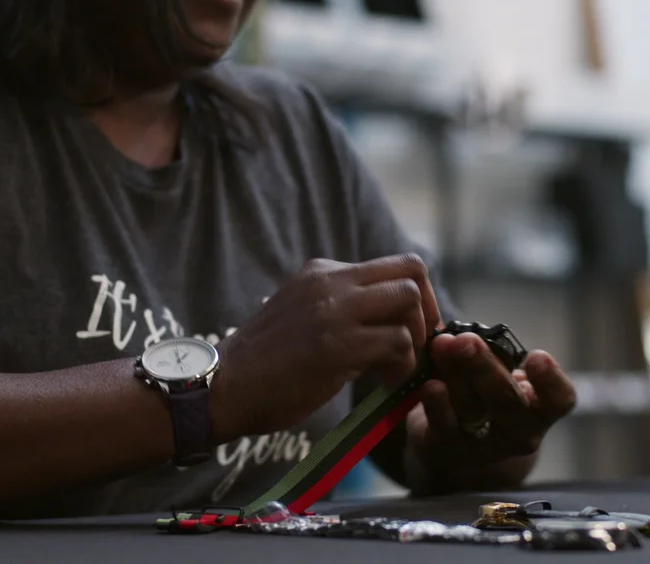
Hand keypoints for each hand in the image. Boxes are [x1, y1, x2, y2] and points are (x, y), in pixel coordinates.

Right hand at [215, 254, 440, 438]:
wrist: (223, 385)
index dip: (415, 295)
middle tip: (416, 346)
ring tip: (396, 367)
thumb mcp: (301, 313)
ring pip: (408, 300)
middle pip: (411, 271)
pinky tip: (383, 383)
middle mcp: (330, 281)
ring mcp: (335, 310)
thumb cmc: (263, 362)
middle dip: (426, 311)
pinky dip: (402, 366)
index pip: (393, 264)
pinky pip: (397, 343)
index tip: (412, 327)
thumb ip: (338, 305)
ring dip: (416, 338)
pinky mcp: (338, 345)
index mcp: (322, 271)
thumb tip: (385, 320)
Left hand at [405, 332, 575, 488]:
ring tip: (441, 347)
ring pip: (472, 410)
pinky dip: (437, 405)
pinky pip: (445, 427)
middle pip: (507, 402)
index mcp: (541, 409)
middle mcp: (519, 432)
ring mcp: (485, 445)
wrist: (458, 440)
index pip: (559, 401)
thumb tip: (469, 332)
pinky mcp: (452, 450)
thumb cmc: (488, 394)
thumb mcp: (503, 376)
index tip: (537, 356)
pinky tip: (430, 385)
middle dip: (484, 368)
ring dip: (455, 375)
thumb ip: (497, 356)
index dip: (551, 381)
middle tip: (465, 341)